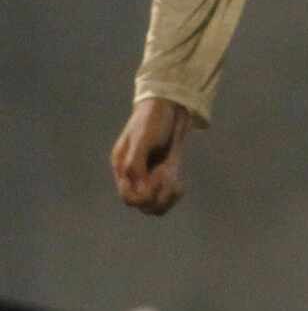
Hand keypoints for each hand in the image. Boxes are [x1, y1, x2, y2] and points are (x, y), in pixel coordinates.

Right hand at [112, 97, 193, 215]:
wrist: (170, 105)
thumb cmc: (153, 119)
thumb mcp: (142, 139)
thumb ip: (136, 164)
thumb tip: (140, 190)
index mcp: (123, 167)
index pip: (128, 198)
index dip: (143, 196)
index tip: (155, 178)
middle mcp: (135, 174)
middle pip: (142, 205)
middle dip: (157, 197)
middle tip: (166, 176)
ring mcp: (151, 174)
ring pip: (156, 204)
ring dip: (167, 197)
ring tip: (175, 181)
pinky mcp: (166, 172)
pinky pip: (168, 195)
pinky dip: (175, 193)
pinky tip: (180, 183)